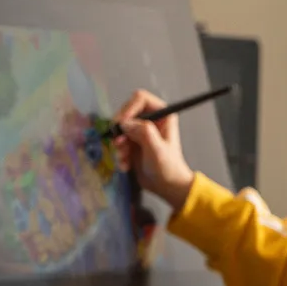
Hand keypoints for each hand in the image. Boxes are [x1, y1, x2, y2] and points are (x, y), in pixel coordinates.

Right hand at [114, 90, 194, 212]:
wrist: (167, 186)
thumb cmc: (168, 167)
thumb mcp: (157, 149)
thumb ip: (143, 132)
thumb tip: (125, 123)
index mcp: (162, 114)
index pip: (140, 98)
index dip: (128, 109)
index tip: (120, 124)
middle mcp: (150, 119)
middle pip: (126, 112)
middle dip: (120, 129)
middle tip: (119, 143)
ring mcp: (140, 131)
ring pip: (120, 128)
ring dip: (119, 144)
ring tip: (125, 158)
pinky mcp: (132, 143)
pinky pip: (118, 142)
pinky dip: (119, 154)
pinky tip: (126, 165)